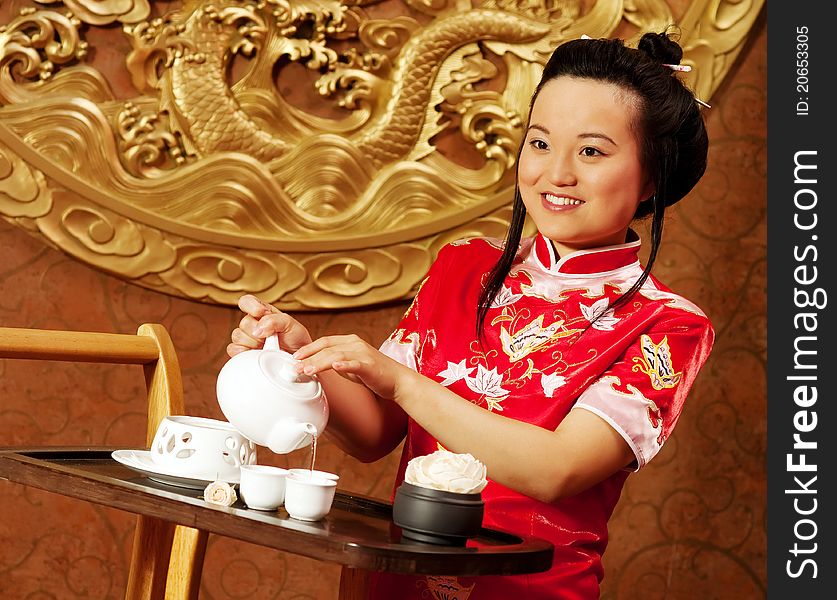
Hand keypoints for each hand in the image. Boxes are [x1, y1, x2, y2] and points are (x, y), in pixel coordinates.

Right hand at [227, 294, 312, 356]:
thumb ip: (274, 320)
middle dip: (258, 331)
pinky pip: (233, 350)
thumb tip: (257, 329)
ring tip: (266, 346)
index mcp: (261, 311)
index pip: (246, 302)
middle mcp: (252, 323)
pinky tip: (255, 353)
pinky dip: (243, 352)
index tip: (261, 312)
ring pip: (237, 336)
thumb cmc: (295, 338)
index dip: (250, 305)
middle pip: (244, 323)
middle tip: (271, 338)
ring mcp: (246, 338)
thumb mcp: (290, 324)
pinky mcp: (243, 352)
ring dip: (253, 342)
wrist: (298, 356)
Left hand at [293, 334, 413, 400]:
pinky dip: (343, 364)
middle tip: (295, 366)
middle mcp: (356, 344)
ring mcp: (363, 353)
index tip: (295, 356)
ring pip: (336, 355)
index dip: (309, 348)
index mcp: (350, 342)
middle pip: (327, 347)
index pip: (325, 341)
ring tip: (307, 370)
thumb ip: (336, 363)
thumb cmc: (375, 374)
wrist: (398, 381)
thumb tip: (316, 366)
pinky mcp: (370, 365)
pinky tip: (333, 367)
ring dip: (319, 362)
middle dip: (309, 356)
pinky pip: (354, 363)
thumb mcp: (351, 365)